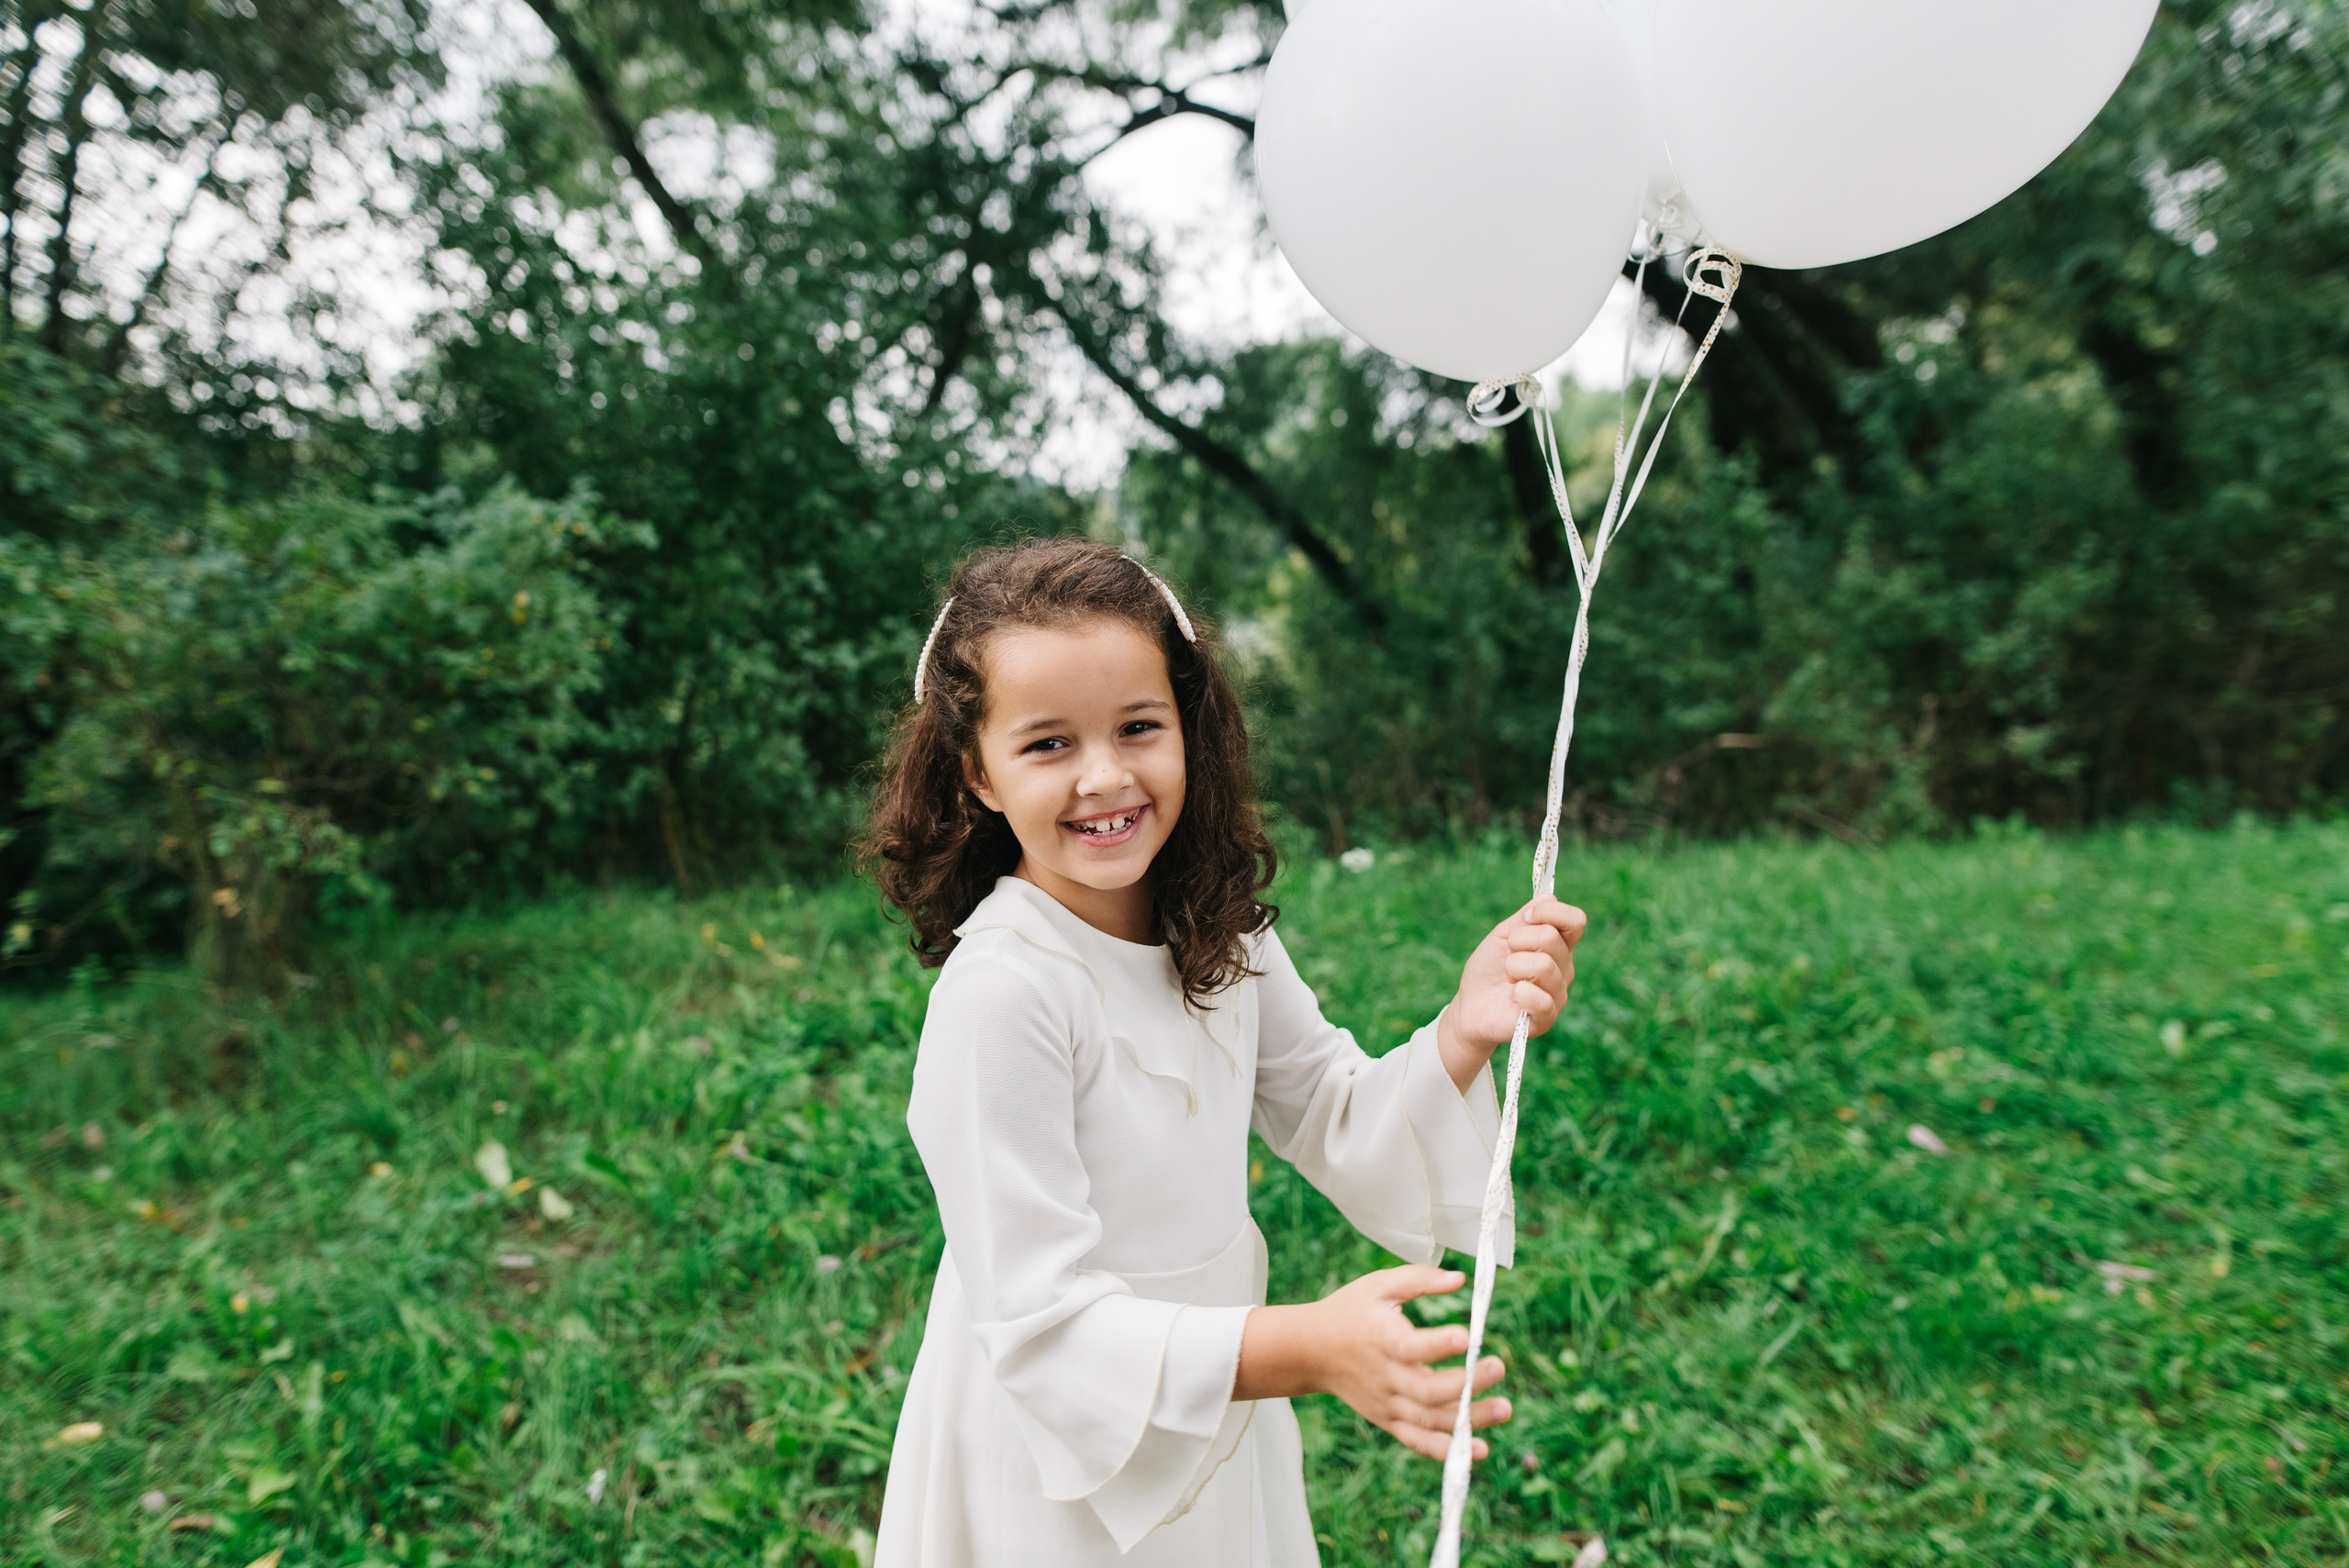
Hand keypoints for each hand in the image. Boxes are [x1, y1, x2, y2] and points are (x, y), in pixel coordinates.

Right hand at [1233, 1264, 1510, 1460]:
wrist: (1310, 1351)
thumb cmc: (1350, 1311)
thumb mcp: (1378, 1285)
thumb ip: (1419, 1279)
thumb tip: (1461, 1279)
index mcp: (1381, 1339)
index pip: (1410, 1347)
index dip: (1438, 1345)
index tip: (1466, 1335)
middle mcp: (1385, 1377)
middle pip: (1427, 1392)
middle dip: (1467, 1384)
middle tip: (1499, 1365)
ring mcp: (1386, 1404)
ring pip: (1430, 1420)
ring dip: (1469, 1420)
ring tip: (1505, 1408)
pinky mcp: (1388, 1421)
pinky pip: (1419, 1441)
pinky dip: (1447, 1450)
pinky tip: (1480, 1450)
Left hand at [1438, 895, 1586, 1091]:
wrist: (1470, 1005)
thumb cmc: (1488, 970)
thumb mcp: (1501, 936)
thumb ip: (1523, 918)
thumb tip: (1548, 896)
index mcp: (1558, 946)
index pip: (1575, 921)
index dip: (1551, 912)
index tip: (1526, 918)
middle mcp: (1564, 969)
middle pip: (1551, 938)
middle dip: (1517, 940)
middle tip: (1507, 956)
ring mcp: (1558, 995)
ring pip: (1543, 965)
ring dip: (1513, 967)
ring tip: (1507, 978)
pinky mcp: (1546, 1019)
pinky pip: (1540, 999)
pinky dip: (1518, 993)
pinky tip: (1512, 996)